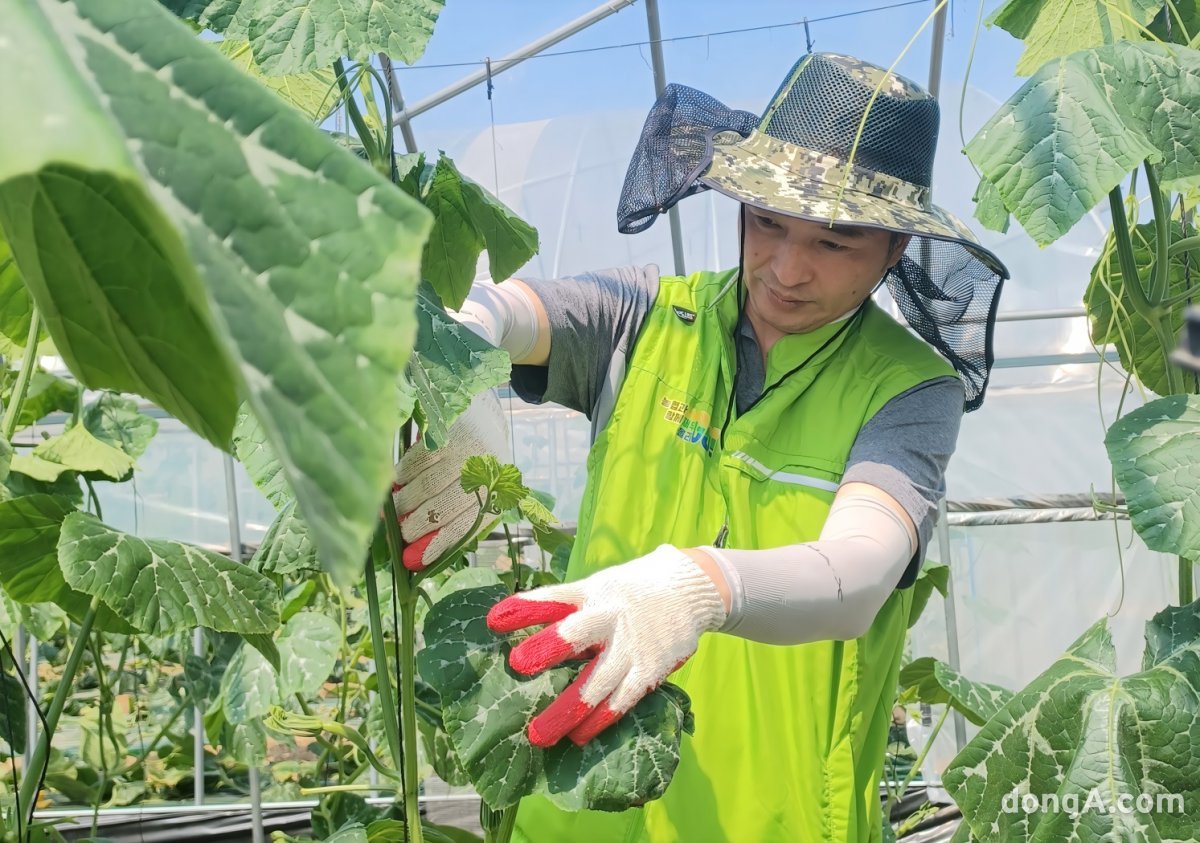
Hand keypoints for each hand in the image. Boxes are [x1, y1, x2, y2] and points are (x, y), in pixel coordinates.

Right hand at [392, 390, 509, 570]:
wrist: (483, 417)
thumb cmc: (476, 468)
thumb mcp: (473, 498)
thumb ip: (449, 526)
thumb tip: (415, 559)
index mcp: (496, 494)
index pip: (464, 526)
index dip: (436, 544)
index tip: (412, 560)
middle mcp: (484, 472)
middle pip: (442, 507)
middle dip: (415, 527)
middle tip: (399, 535)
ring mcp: (465, 451)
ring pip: (426, 486)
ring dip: (404, 503)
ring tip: (395, 511)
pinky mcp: (447, 432)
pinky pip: (417, 461)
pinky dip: (402, 475)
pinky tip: (398, 482)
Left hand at [486, 545, 726, 746]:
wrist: (690, 589)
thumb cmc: (630, 591)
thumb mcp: (598, 587)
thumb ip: (566, 608)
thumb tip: (517, 625)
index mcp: (593, 593)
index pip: (554, 598)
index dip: (524, 608)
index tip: (494, 621)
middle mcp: (610, 616)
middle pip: (576, 633)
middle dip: (547, 649)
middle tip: (517, 666)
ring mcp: (631, 646)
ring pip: (596, 683)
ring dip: (566, 711)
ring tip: (538, 735)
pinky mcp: (650, 670)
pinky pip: (622, 701)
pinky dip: (599, 720)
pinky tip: (578, 737)